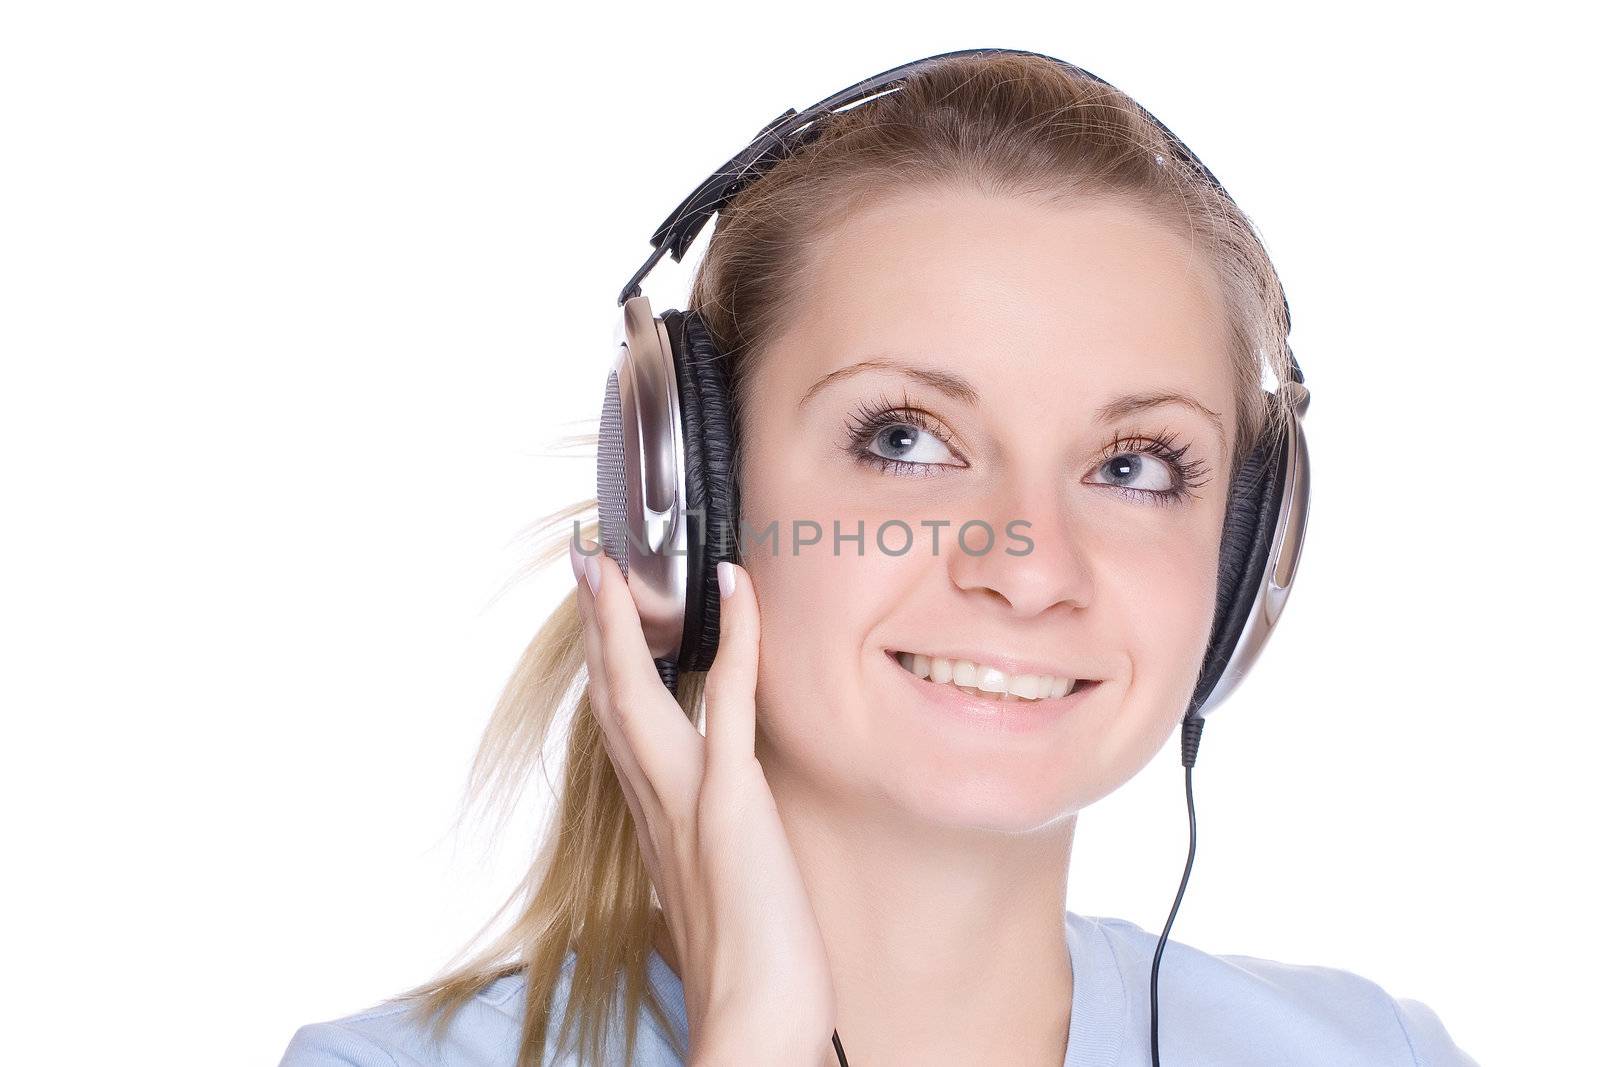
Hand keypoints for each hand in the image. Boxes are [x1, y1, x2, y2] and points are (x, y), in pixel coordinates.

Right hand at [570, 539, 837, 1064]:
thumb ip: (705, 847)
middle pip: (611, 696)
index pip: (618, 726)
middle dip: (597, 625)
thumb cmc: (749, 970)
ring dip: (626, 619)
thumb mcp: (718, 891)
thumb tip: (715, 829)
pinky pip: (727, 700)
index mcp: (653, 822)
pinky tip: (737, 584)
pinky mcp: (729, 802)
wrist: (752, 1025)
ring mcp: (687, 799)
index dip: (606, 665)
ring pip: (641, 690)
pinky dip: (734, 635)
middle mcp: (655, 804)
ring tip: (616, 562)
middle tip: (589, 563)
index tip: (601, 615)